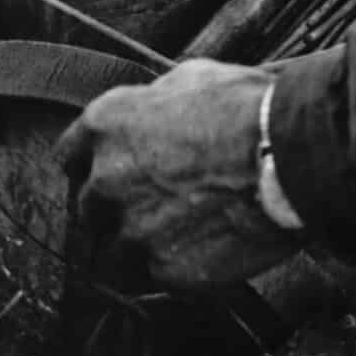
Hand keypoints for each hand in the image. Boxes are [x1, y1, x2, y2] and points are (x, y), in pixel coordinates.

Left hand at [56, 59, 303, 293]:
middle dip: (115, 211)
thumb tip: (157, 106)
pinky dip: (175, 269)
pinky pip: (157, 278)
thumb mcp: (192, 77)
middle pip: (90, 210)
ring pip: (116, 253)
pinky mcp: (164, 269)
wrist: (287, 157)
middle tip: (155, 208)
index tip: (109, 174)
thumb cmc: (247, 109)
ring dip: (140, 247)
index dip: (91, 167)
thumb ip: (156, 101)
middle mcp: (107, 180)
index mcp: (107, 125)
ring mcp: (132, 229)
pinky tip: (204, 252)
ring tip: (181, 238)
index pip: (69, 157)